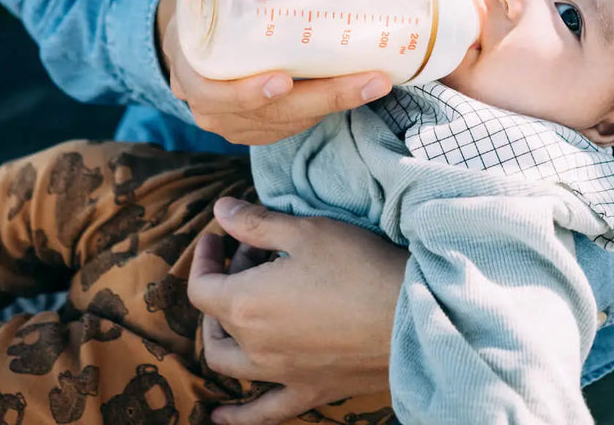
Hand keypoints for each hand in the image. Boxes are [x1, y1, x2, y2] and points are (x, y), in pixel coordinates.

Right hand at [157, 0, 391, 144]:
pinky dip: (323, 111)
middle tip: (367, 81)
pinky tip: (356, 92)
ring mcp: (233, 124)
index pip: (213, 92)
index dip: (246, 91)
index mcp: (190, 69)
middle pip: (267, 113)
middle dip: (321, 98)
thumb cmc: (213, 9)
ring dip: (332, 106)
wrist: (194, 41)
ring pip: (286, 123)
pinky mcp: (257, 129)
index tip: (283, 80)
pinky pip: (291, 127)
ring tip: (374, 83)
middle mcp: (209, 106)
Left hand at [187, 198, 407, 424]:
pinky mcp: (308, 390)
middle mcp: (254, 345)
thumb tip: (220, 209)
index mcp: (246, 304)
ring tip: (232, 316)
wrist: (411, 318)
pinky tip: (220, 417)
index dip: (205, 258)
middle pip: (215, 319)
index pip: (202, 285)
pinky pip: (263, 411)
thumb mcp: (306, 232)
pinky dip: (237, 416)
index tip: (218, 236)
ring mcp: (279, 373)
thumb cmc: (358, 268)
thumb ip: (257, 223)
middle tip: (252, 258)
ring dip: (221, 336)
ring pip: (228, 364)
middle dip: (223, 284)